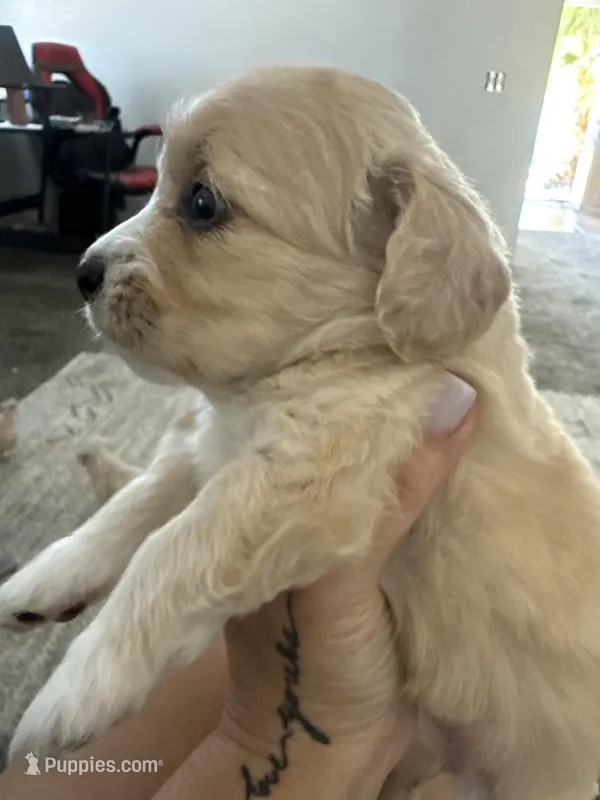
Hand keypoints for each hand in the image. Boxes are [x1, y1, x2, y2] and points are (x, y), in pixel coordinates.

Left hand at [219, 374, 476, 796]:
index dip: (315, 373)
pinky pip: (387, 492)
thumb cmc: (309, 668)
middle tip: (410, 354)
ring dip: (392, 433)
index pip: (273, 411)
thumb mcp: (338, 582)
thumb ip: (386, 500)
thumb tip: (451, 403)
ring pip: (356, 459)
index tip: (362, 332)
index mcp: (243, 493)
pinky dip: (414, 469)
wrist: (329, 747)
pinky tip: (444, 441)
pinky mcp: (359, 546)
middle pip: (320, 430)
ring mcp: (317, 521)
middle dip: (360, 399)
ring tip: (435, 385)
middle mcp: (275, 499)